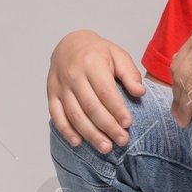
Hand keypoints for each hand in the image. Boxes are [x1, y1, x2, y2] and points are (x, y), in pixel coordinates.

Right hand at [47, 30, 145, 152]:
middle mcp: (73, 75)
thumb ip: (130, 73)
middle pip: (91, 106)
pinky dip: (66, 131)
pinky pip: (57, 116)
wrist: (69, 44)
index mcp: (91, 63)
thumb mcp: (117, 54)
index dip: (116, 109)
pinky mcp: (52, 95)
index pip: (105, 91)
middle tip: (122, 140)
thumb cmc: (97, 52)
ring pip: (74, 114)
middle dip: (108, 126)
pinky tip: (78, 142)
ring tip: (105, 147)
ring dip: (90, 133)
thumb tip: (140, 92)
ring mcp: (60, 86)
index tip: (128, 124)